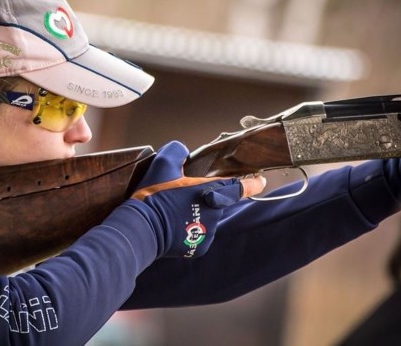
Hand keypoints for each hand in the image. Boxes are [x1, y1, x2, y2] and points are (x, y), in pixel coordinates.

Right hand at [128, 141, 264, 257]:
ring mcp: (208, 233)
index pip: (240, 187)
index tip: (259, 180)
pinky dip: (188, 231)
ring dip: (195, 215)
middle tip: (181, 197)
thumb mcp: (162, 165)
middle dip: (204, 199)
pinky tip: (172, 226)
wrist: (141, 229)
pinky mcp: (198, 248)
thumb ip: (177, 151)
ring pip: (206, 219)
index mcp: (211, 193)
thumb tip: (183, 152)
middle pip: (216, 203)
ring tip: (172, 213)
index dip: (252, 183)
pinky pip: (197, 236)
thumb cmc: (154, 196)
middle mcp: (215, 214)